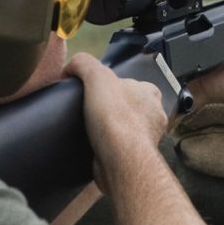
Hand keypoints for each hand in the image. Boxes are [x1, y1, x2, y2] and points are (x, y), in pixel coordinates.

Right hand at [63, 52, 169, 193]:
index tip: (92, 92)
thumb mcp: (97, 77)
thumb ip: (84, 64)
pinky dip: (109, 147)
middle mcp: (153, 114)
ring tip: (89, 129)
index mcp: (150, 93)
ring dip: (110, 129)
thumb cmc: (115, 116)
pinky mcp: (136, 157)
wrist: (121, 160)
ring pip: (125, 127)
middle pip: (127, 105)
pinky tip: (94, 145)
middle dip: (111, 109)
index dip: (110, 86)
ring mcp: (147, 138)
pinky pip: (121, 147)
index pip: (129, 83)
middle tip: (89, 111)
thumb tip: (70, 66)